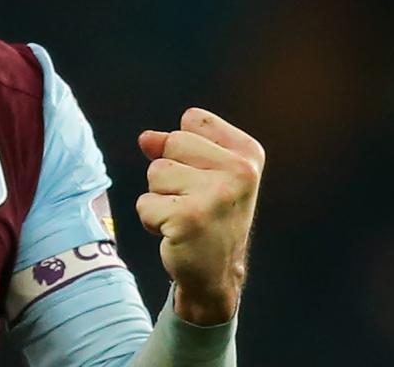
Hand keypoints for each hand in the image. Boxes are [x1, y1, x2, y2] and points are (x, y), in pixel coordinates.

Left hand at [136, 107, 263, 324]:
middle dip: (169, 172)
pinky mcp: (190, 218)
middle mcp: (241, 171)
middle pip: (171, 142)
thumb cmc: (207, 216)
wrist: (214, 273)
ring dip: (159, 197)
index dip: (184, 148)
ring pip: (155, 172)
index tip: (204, 176)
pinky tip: (176, 233)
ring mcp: (217, 195)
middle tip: (192, 200)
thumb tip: (146, 138)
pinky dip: (151, 220)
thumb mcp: (201, 173)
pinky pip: (145, 203)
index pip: (192, 119)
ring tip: (184, 216)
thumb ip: (173, 146)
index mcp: (248, 153)